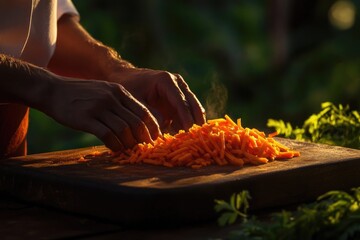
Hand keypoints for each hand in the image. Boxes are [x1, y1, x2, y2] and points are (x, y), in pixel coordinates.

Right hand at [41, 77, 160, 150]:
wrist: (52, 90)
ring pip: (123, 130)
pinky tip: (115, 149)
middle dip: (143, 138)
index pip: (143, 111)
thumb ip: (120, 103)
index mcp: (119, 91)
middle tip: (144, 148)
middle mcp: (111, 98)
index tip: (155, 139)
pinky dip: (114, 145)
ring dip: (129, 143)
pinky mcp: (85, 118)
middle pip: (136, 122)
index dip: (152, 127)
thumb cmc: (81, 94)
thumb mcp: (105, 91)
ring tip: (128, 150)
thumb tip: (138, 123)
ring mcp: (98, 107)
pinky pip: (107, 135)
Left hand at [107, 67, 205, 132]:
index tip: (188, 131)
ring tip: (191, 140)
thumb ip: (148, 114)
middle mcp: (177, 84)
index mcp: (166, 81)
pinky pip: (187, 115)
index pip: (180, 101)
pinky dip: (186, 125)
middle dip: (196, 121)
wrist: (126, 78)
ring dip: (193, 124)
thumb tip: (162, 130)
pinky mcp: (179, 102)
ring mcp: (180, 92)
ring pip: (193, 110)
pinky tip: (183, 138)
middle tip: (196, 138)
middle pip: (192, 104)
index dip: (186, 117)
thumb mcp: (134, 100)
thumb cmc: (129, 87)